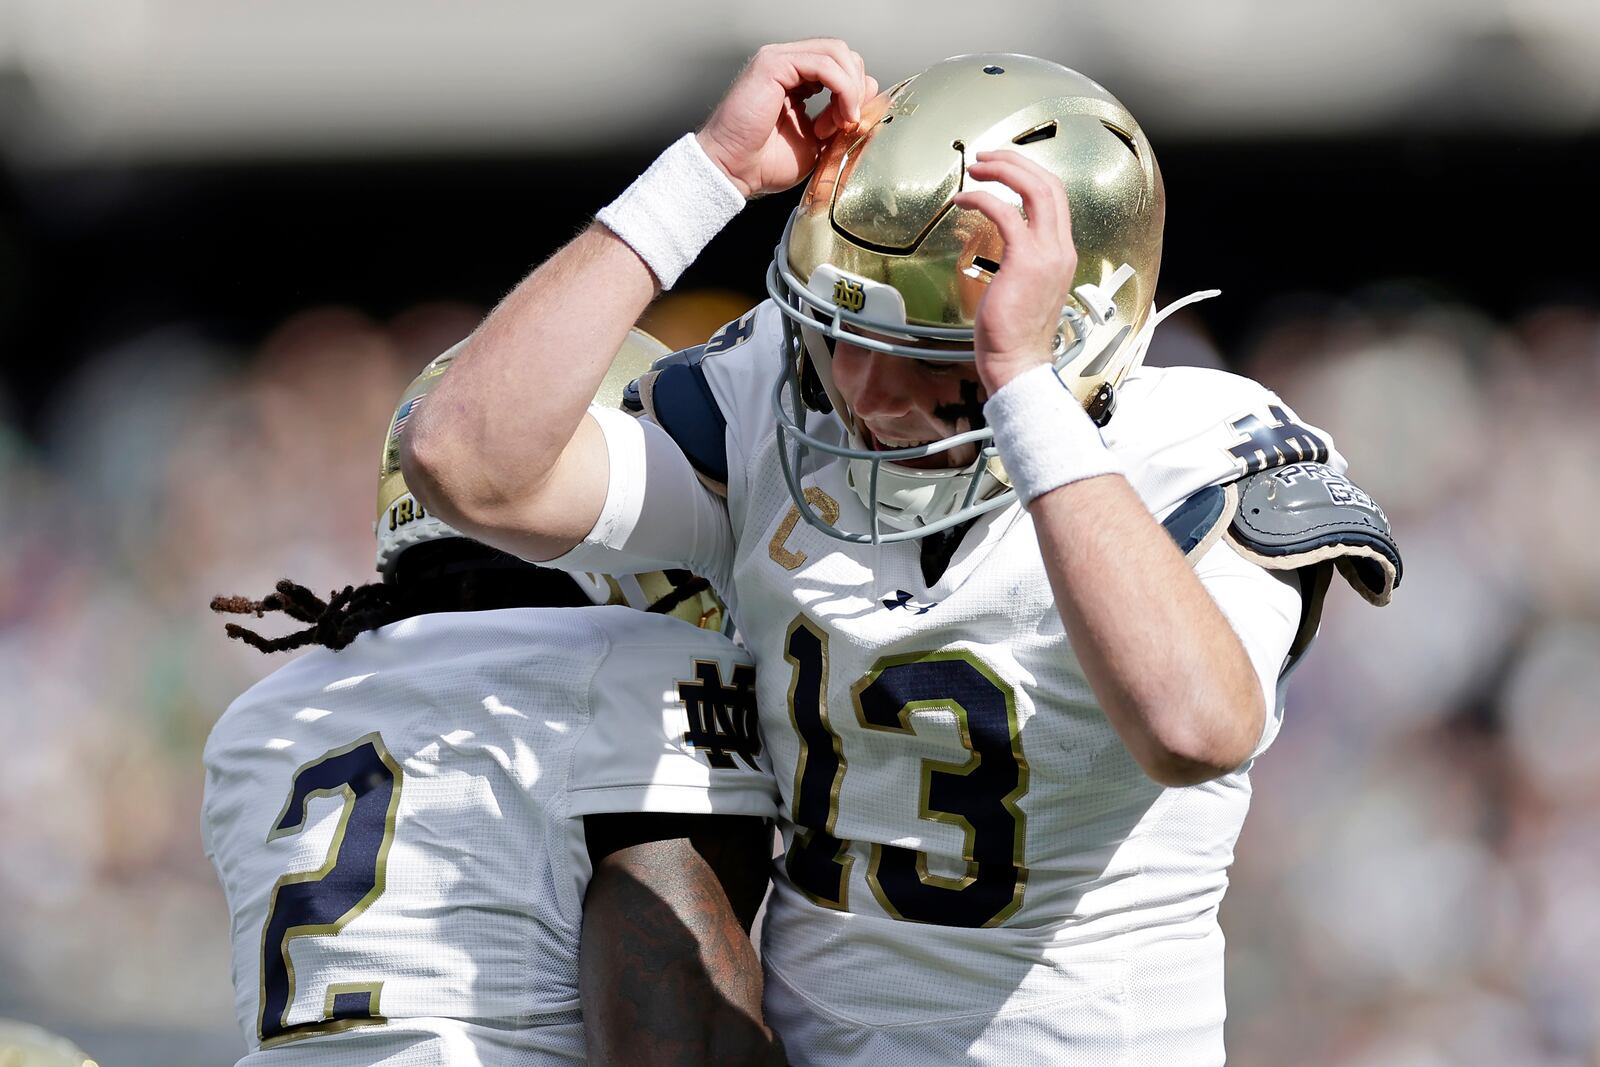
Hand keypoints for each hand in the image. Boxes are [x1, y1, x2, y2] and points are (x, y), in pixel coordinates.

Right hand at [697, 40, 877, 199]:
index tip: (849, 126)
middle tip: (848, 122)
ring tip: (844, 120)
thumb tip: (868, 95)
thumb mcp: (818, 141)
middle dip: (856, 86)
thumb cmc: (764, 162)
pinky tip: (838, 115)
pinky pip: (824, 64)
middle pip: (841, 52)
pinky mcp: (773, 64)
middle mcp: (787, 64)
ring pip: (836, 52)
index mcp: (796, 79)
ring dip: (851, 88)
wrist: (734, 172)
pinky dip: (842, 89)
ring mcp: (779, 60)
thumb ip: (841, 117)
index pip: (840, 65)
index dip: (855, 92)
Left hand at [952, 151, 1078, 393]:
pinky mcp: (1025, 260)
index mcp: (1062, 254)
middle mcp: (1061, 249)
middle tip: (987, 157)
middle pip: (1049, 185)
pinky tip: (962, 201)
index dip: (1030, 176)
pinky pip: (1005, 213)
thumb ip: (1021, 262)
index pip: (1055, 199)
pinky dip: (982, 200)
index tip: (1004, 170)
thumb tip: (1002, 246)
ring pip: (1034, 190)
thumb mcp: (1024, 290)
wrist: (1018, 364)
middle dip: (1016, 163)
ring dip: (1003, 172)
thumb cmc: (1014, 335)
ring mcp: (1047, 253)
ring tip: (976, 168)